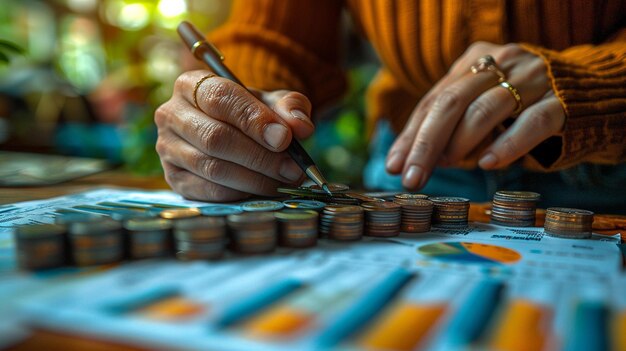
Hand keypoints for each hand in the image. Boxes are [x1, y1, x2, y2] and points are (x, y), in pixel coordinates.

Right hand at [155, 70, 313, 200]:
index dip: (254, 119)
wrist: (230, 132)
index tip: (284, 138)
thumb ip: (290, 107)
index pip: (220, 98)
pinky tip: (262, 190)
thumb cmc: (251, 114)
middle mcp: (172, 114)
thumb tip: (301, 126)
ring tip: (284, 181)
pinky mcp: (173, 179)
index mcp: (192, 84)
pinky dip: (240, 193)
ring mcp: (168, 148)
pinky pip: (208, 190)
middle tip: (292, 169)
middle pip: (215, 137)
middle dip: (260, 156)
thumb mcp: (272, 103)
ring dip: (255, 178)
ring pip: (212, 167)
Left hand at [385, 42, 565, 189]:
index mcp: (476, 60)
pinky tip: (487, 163)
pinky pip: (531, 124)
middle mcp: (502, 64)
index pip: (434, 99)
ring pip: (485, 110)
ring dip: (458, 143)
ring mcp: (533, 81)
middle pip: (452, 101)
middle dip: (425, 142)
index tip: (394, 165)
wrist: (589, 92)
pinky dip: (506, 144)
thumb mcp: (482, 101)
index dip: (411, 134)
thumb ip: (450, 122)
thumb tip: (408, 158)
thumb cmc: (522, 103)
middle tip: (411, 176)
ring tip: (444, 165)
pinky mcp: (561, 103)